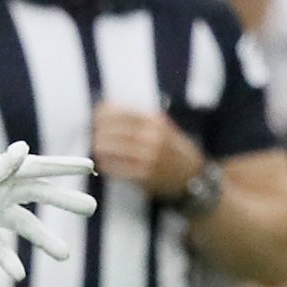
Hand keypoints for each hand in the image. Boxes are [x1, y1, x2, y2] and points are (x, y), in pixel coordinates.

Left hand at [0, 142, 97, 280]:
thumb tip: (23, 150)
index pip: (39, 168)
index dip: (65, 167)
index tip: (90, 168)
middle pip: (39, 195)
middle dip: (64, 202)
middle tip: (91, 209)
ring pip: (25, 226)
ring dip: (45, 240)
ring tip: (65, 254)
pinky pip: (0, 247)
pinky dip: (9, 260)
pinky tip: (20, 275)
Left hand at [90, 105, 204, 200]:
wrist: (191, 175)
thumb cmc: (172, 149)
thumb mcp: (162, 127)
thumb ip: (139, 119)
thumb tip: (106, 110)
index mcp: (155, 121)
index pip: (122, 112)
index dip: (104, 114)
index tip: (96, 116)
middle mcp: (152, 137)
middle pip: (113, 131)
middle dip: (99, 132)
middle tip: (94, 135)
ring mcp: (148, 157)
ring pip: (111, 149)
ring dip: (99, 148)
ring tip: (97, 148)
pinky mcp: (143, 176)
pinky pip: (115, 168)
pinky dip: (105, 164)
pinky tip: (103, 163)